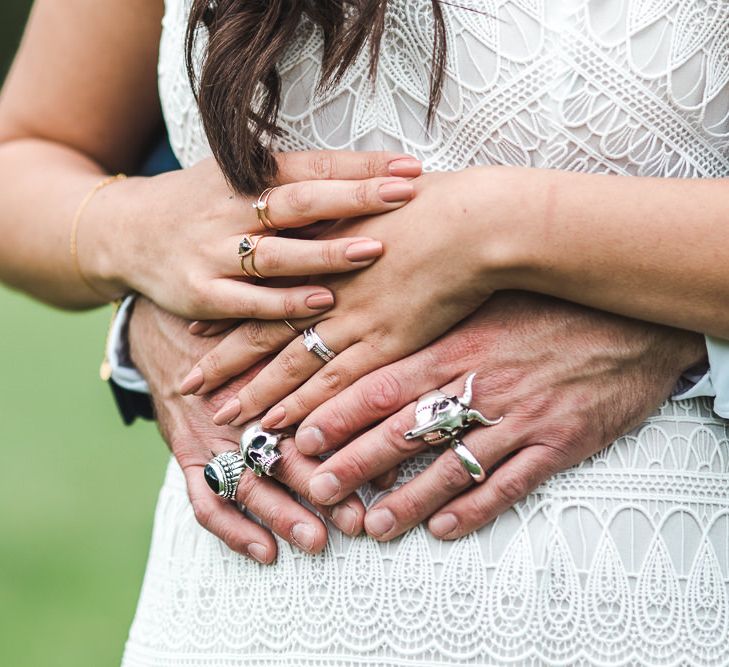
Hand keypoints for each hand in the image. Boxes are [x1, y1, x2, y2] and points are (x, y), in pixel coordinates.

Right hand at [86, 150, 421, 319]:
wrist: (125, 233)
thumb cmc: (201, 204)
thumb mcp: (237, 179)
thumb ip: (290, 184)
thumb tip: (365, 182)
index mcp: (245, 176)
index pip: (312, 166)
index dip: (361, 168)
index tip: (410, 169)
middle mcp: (230, 210)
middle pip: (298, 201)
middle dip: (352, 198)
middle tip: (403, 195)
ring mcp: (213, 253)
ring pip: (277, 254)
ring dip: (325, 253)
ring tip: (374, 250)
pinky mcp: (202, 292)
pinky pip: (250, 301)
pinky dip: (286, 303)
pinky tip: (325, 302)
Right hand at [128, 297, 365, 562]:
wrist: (167, 315)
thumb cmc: (233, 318)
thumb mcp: (272, 320)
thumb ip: (312, 341)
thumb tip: (379, 367)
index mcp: (264, 376)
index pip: (305, 418)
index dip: (343, 448)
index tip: (383, 476)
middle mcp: (237, 408)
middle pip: (280, 453)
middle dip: (320, 491)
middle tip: (357, 521)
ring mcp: (208, 434)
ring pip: (246, 482)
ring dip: (281, 515)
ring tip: (316, 543)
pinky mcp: (186, 452)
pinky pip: (205, 500)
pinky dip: (232, 529)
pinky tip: (265, 553)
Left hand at [186, 167, 510, 425]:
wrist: (475, 222)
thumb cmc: (433, 205)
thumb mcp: (374, 201)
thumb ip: (345, 219)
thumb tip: (329, 222)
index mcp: (320, 252)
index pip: (262, 291)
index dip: (230, 313)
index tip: (197, 332)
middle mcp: (326, 289)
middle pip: (264, 331)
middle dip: (225, 362)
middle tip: (189, 386)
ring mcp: (352, 318)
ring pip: (289, 362)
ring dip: (254, 391)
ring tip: (222, 416)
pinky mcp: (385, 342)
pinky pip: (333, 380)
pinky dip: (303, 403)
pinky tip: (278, 422)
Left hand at [287, 292, 705, 539]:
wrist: (631, 316)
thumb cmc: (551, 301)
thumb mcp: (487, 297)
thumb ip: (436, 315)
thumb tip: (377, 325)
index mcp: (456, 345)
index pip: (382, 384)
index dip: (337, 413)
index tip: (301, 435)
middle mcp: (480, 384)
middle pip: (404, 430)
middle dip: (356, 463)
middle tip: (319, 489)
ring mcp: (519, 415)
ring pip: (452, 466)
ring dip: (409, 500)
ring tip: (373, 526)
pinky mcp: (558, 441)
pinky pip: (510, 483)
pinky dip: (475, 509)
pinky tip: (445, 528)